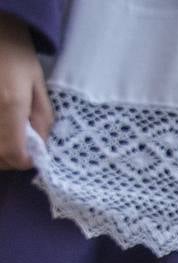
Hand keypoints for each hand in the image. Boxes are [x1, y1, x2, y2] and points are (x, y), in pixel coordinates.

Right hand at [0, 14, 52, 170]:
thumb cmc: (17, 55)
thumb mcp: (38, 84)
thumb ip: (43, 118)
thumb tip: (42, 146)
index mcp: (10, 105)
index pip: (14, 154)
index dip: (25, 162)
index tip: (33, 156)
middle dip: (10, 160)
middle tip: (22, 151)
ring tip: (11, 142)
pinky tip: (1, 131)